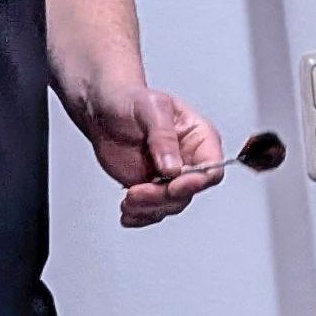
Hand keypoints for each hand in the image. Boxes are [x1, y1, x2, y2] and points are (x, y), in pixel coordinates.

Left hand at [83, 84, 223, 227]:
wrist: (103, 109)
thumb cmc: (131, 99)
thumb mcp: (150, 108)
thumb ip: (163, 136)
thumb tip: (173, 167)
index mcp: (199, 137)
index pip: (212, 167)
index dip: (197, 180)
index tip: (174, 184)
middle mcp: (189, 160)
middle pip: (189, 191)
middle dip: (163, 197)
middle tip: (138, 192)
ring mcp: (170, 177)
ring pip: (171, 204)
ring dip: (149, 208)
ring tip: (128, 199)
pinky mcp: (151, 188)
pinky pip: (153, 210)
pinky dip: (140, 216)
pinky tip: (128, 212)